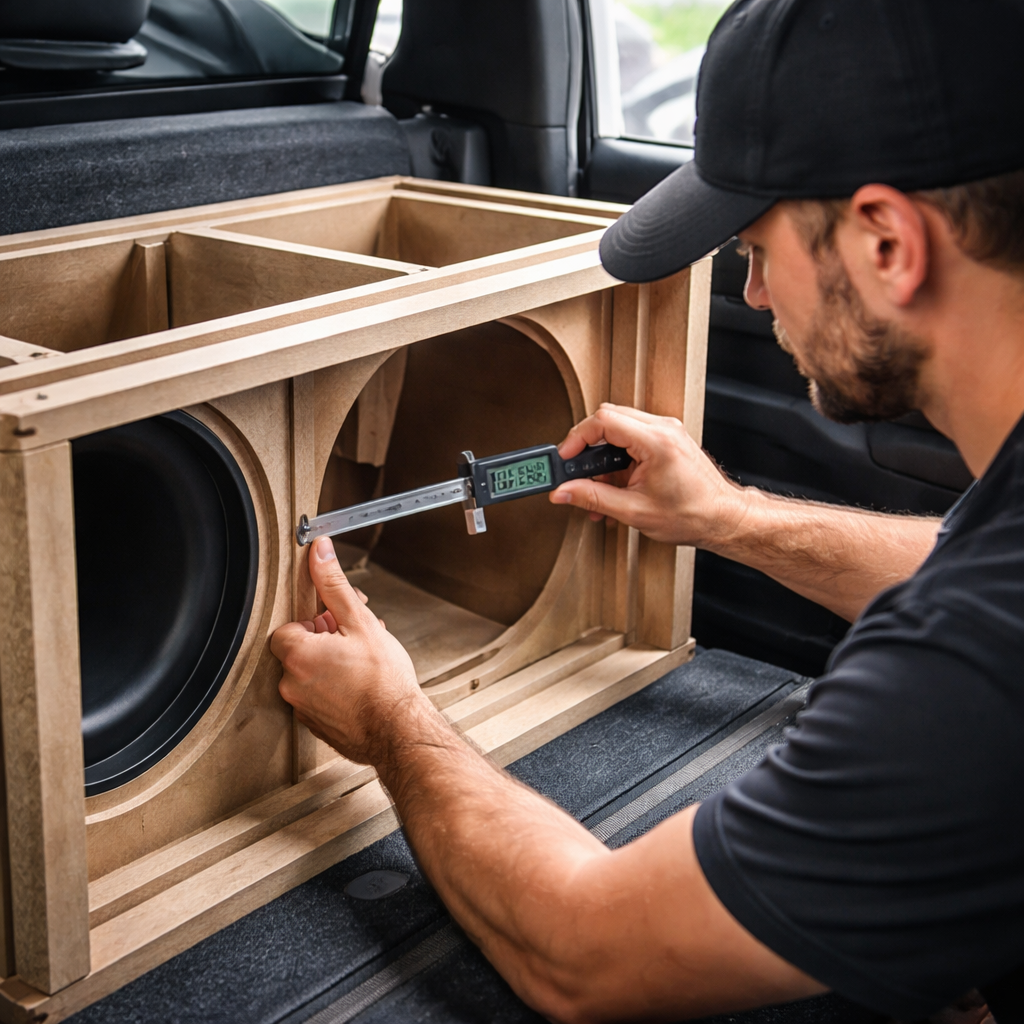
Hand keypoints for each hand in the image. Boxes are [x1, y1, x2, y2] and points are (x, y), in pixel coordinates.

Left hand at [270, 537, 428, 765]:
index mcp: (297, 654)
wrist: (398, 730)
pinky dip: (335, 688)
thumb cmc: (383, 682)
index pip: (289, 626)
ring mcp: (302, 708)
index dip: (315, 621)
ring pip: (310, 674)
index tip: (335, 623)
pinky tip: (361, 685)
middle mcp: (291, 683)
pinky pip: (319, 697)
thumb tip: (320, 553)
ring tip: (363, 662)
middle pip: (300, 649)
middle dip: (326, 639)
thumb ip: (334, 585)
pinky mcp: (316, 725)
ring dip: (332, 663)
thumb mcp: (361, 622)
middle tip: (355, 638)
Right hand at [549, 404, 744, 546]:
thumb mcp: (633, 511)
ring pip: (619, 427)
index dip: (577, 437)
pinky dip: (617, 458)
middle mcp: (663, 429)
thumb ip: (592, 498)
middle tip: (575, 470)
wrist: (722, 519)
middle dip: (587, 445)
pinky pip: (632, 438)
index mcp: (656, 441)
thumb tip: (564, 493)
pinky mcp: (667, 440)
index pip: (603, 420)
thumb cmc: (692, 515)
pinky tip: (613, 484)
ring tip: (597, 486)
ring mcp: (666, 432)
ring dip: (602, 455)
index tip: (566, 457)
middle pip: (609, 418)